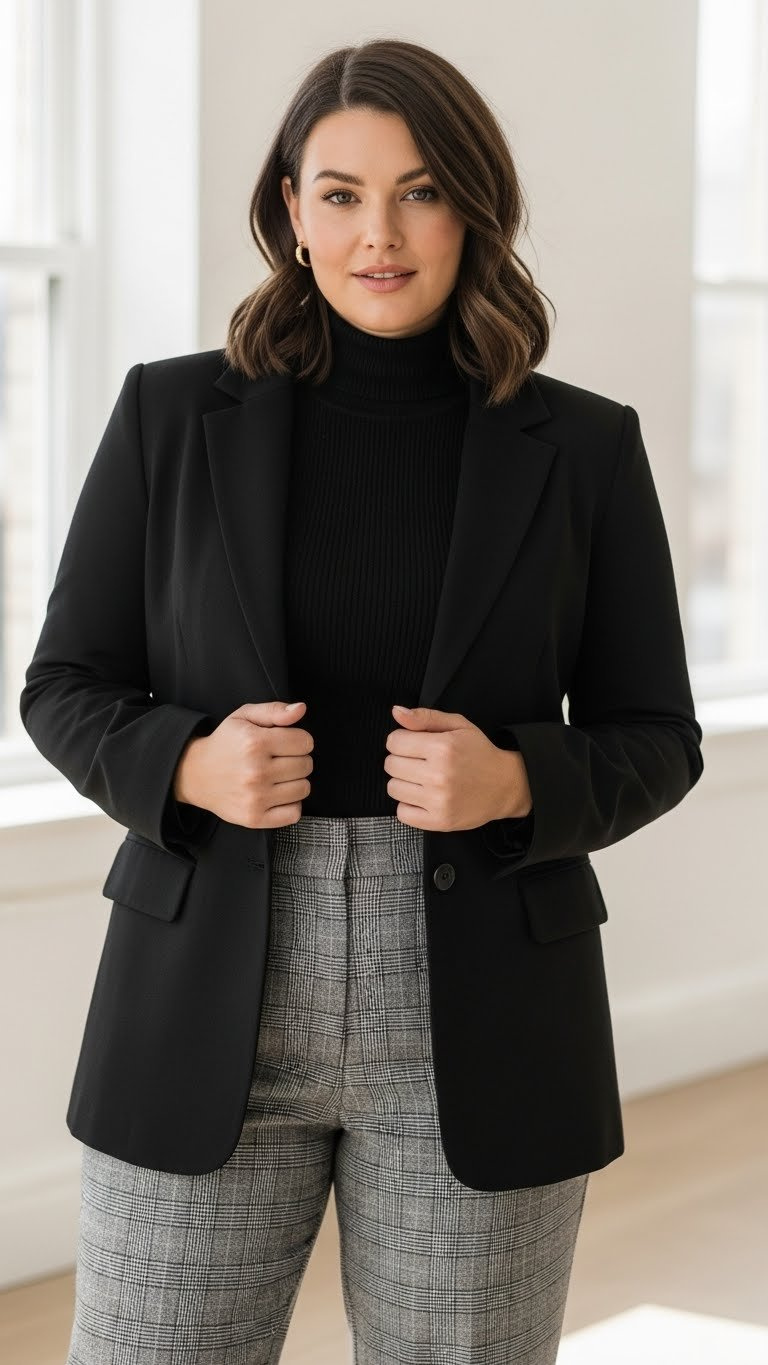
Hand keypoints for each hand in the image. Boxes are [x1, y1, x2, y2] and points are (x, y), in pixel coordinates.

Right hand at [172, 700, 312, 828]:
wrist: (196, 774)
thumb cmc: (225, 743)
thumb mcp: (244, 717)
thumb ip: (275, 710)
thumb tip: (300, 708)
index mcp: (254, 742)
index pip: (305, 742)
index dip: (299, 740)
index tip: (286, 743)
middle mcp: (255, 771)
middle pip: (306, 765)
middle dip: (297, 759)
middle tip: (279, 760)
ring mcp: (255, 797)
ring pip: (304, 789)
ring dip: (295, 781)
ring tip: (277, 776)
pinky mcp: (254, 818)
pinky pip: (294, 813)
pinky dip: (291, 805)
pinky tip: (277, 794)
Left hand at [385, 705, 531, 831]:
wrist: (506, 785)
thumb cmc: (480, 753)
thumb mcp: (458, 725)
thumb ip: (425, 717)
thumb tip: (396, 712)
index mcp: (443, 747)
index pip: (394, 742)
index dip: (401, 741)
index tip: (413, 745)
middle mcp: (439, 775)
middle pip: (391, 765)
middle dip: (401, 760)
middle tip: (420, 762)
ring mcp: (439, 800)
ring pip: (393, 788)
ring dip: (403, 782)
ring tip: (422, 779)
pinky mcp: (439, 821)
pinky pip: (402, 813)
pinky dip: (408, 805)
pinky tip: (423, 797)